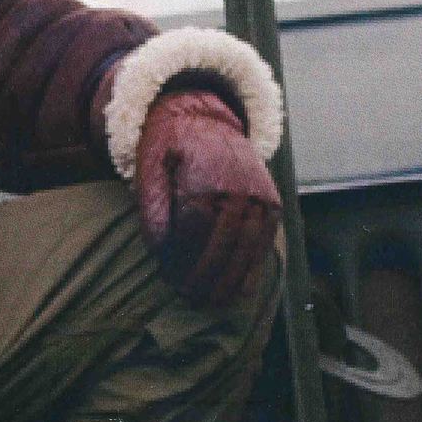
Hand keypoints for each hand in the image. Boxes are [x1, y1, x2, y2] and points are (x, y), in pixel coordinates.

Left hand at [134, 86, 280, 309]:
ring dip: (230, 281)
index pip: (193, 227)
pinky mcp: (272, 202)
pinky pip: (264, 242)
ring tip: (211, 303)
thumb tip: (159, 252)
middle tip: (188, 300)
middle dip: (205, 277)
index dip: (180, 258)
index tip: (167, 278)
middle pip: (223, 242)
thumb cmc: (170, 145)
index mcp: (205, 174)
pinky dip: (252, 268)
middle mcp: (239, 185)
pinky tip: (238, 291)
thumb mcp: (149, 165)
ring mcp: (260, 194)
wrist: (206, 118)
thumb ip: (151, 207)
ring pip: (247, 247)